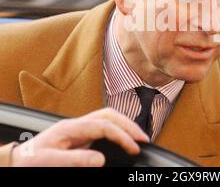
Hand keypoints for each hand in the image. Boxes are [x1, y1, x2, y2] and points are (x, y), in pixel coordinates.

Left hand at [11, 108, 148, 166]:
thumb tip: (101, 159)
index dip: (122, 135)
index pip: (104, 125)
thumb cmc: (31, 160)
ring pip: (108, 117)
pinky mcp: (80, 134)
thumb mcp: (50, 161)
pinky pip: (104, 126)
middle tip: (144, 138)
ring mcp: (79, 127)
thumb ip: (76, 159)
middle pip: (109, 115)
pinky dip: (117, 129)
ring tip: (137, 137)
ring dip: (125, 124)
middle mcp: (77, 123)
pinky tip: (123, 137)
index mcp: (71, 127)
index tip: (134, 147)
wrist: (19, 159)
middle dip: (129, 124)